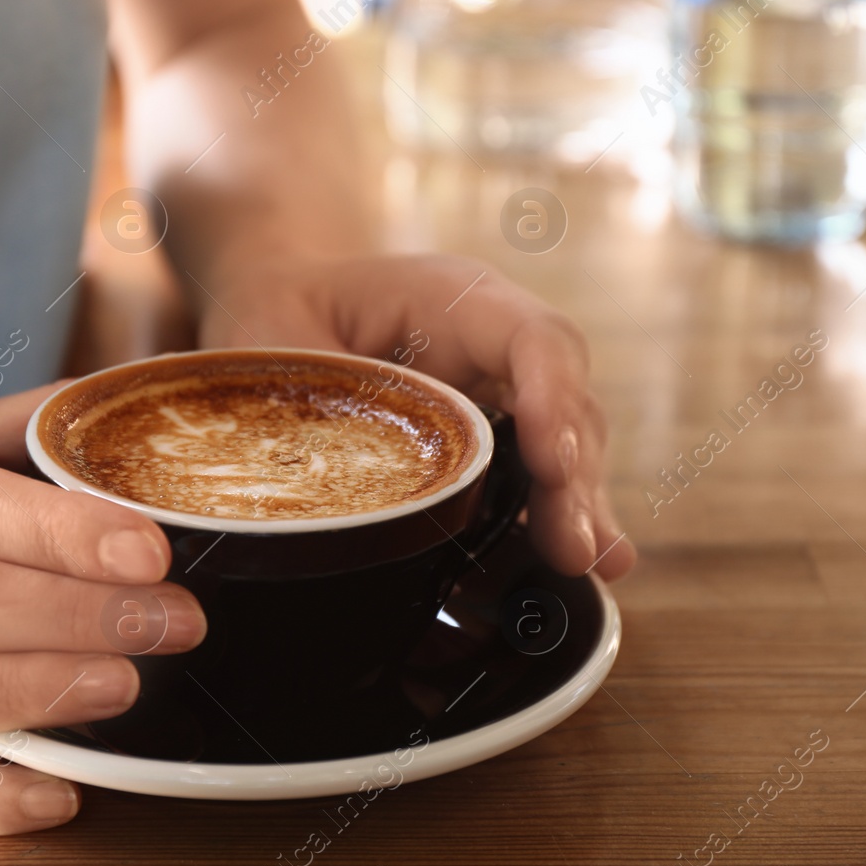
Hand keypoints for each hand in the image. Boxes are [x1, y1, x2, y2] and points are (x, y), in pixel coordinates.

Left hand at [189, 253, 634, 579]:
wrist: (275, 310)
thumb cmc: (278, 319)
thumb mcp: (279, 348)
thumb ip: (316, 405)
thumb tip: (335, 492)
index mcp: (452, 299)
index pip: (532, 338)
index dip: (552, 398)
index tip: (552, 464)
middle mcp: (495, 342)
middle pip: (562, 401)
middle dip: (572, 477)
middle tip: (574, 548)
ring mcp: (502, 389)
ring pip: (564, 441)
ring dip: (576, 505)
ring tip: (590, 563)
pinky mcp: (493, 435)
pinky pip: (538, 471)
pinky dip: (557, 515)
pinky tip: (586, 566)